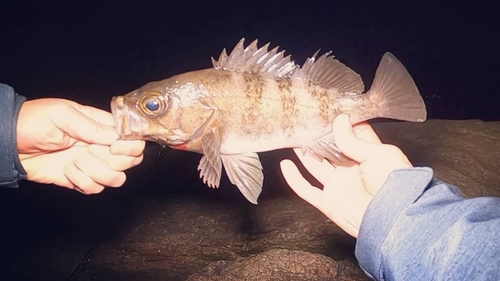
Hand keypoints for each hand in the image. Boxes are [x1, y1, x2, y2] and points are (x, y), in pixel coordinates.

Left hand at [16, 98, 144, 193]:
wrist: (8, 144)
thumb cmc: (32, 122)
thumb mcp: (61, 115)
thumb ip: (91, 126)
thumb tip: (116, 136)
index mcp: (100, 125)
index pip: (132, 137)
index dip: (129, 145)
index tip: (113, 145)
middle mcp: (100, 145)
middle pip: (131, 160)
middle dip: (114, 160)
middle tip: (92, 153)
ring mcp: (92, 164)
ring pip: (116, 178)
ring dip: (97, 172)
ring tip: (75, 162)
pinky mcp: (80, 180)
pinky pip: (95, 189)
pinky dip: (82, 182)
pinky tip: (67, 172)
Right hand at [280, 114, 411, 236]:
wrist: (391, 217)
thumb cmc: (393, 183)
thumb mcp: (377, 153)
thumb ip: (353, 139)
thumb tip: (339, 120)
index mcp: (367, 156)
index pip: (350, 137)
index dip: (339, 125)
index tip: (326, 112)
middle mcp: (351, 170)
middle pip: (329, 150)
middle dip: (318, 137)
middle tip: (305, 122)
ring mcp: (338, 186)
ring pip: (315, 166)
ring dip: (303, 153)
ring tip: (292, 137)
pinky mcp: (328, 202)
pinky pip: (306, 190)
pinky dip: (294, 179)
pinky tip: (286, 165)